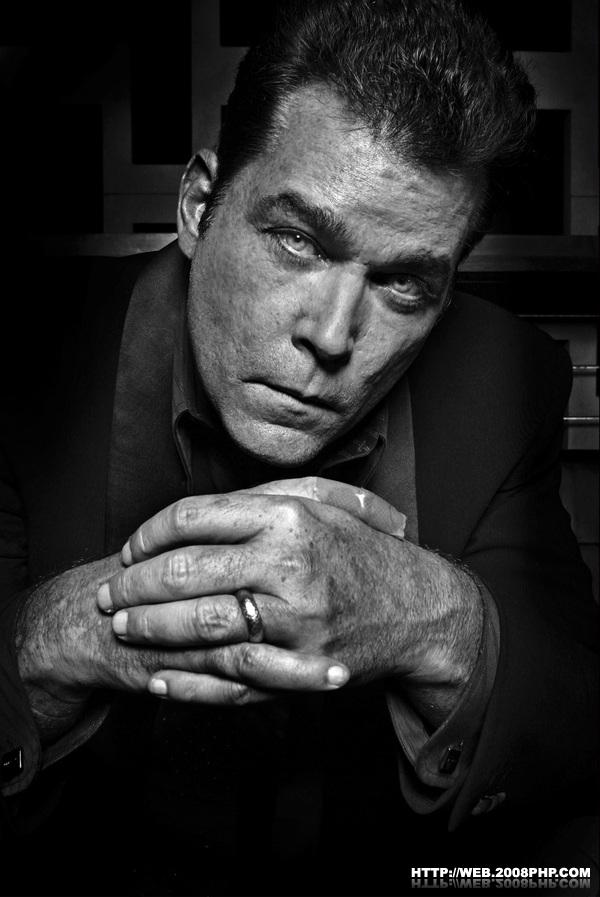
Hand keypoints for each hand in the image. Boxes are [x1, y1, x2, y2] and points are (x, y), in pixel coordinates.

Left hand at [99, 477, 481, 714]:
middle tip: (111, 595)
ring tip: (124, 629)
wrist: (420, 608)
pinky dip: (189, 681)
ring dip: (152, 631)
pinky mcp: (303, 664)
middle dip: (135, 586)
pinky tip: (159, 678)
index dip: (150, 534)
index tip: (132, 549)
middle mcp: (288, 564)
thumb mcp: (323, 503)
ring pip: (202, 625)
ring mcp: (296, 618)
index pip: (194, 518)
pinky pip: (233, 675)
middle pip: (186, 572)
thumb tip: (196, 512)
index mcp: (287, 516)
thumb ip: (263, 497)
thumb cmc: (362, 552)